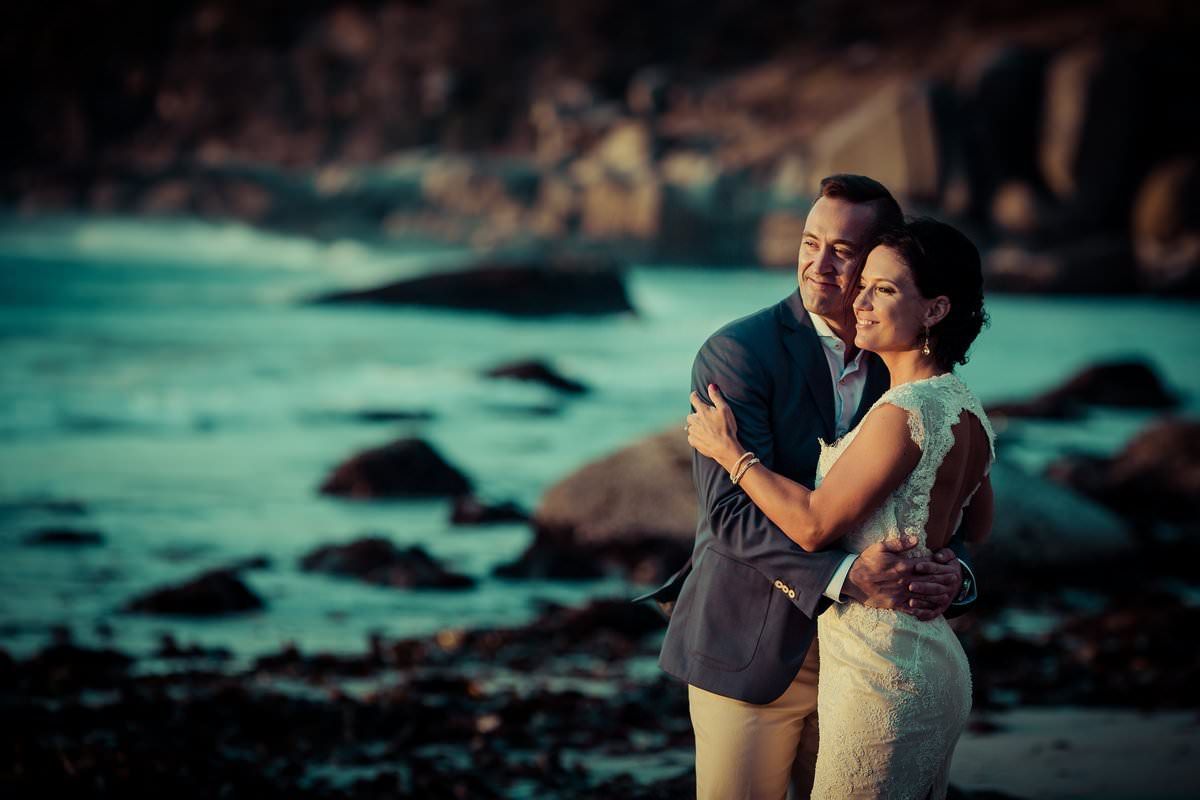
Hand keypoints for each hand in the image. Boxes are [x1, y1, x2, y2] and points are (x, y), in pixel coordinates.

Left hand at [687, 384, 741, 469]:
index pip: (693, 399)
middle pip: (691, 415)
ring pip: (690, 426)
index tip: (695, 395)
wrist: (725, 448)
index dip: (694, 396)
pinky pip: (691, 437)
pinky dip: (695, 436)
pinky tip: (703, 437)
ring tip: (706, 429)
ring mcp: (693, 432)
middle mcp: (695, 420)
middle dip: (696, 415)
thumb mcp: (725, 410)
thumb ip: (716, 397)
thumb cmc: (727, 428)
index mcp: (702, 411)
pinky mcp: (694, 442)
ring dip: (695, 426)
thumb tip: (711, 386)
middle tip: (705, 417)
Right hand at [845, 540, 962, 621]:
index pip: (926, 565)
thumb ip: (899, 543)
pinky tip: (931, 608)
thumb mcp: (880, 547)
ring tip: (948, 594)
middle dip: (943, 579)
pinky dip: (923, 608)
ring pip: (924, 595)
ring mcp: (900, 593)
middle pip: (929, 580)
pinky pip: (912, 607)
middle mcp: (904, 580)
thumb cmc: (866, 561)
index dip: (939, 565)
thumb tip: (916, 539)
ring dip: (937, 594)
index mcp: (903, 565)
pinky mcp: (895, 603)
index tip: (949, 565)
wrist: (851, 580)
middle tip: (955, 579)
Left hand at [906, 548, 962, 620]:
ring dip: (923, 602)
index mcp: (952, 572)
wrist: (955, 580)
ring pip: (935, 600)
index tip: (916, 566)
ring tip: (910, 601)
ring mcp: (946, 598)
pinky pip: (934, 612)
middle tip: (910, 586)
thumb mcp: (948, 555)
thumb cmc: (945, 563)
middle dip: (923, 587)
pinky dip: (925, 614)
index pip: (938, 570)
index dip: (928, 567)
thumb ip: (944, 554)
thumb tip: (938, 557)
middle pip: (936, 587)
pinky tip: (914, 613)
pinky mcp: (941, 608)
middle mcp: (950, 586)